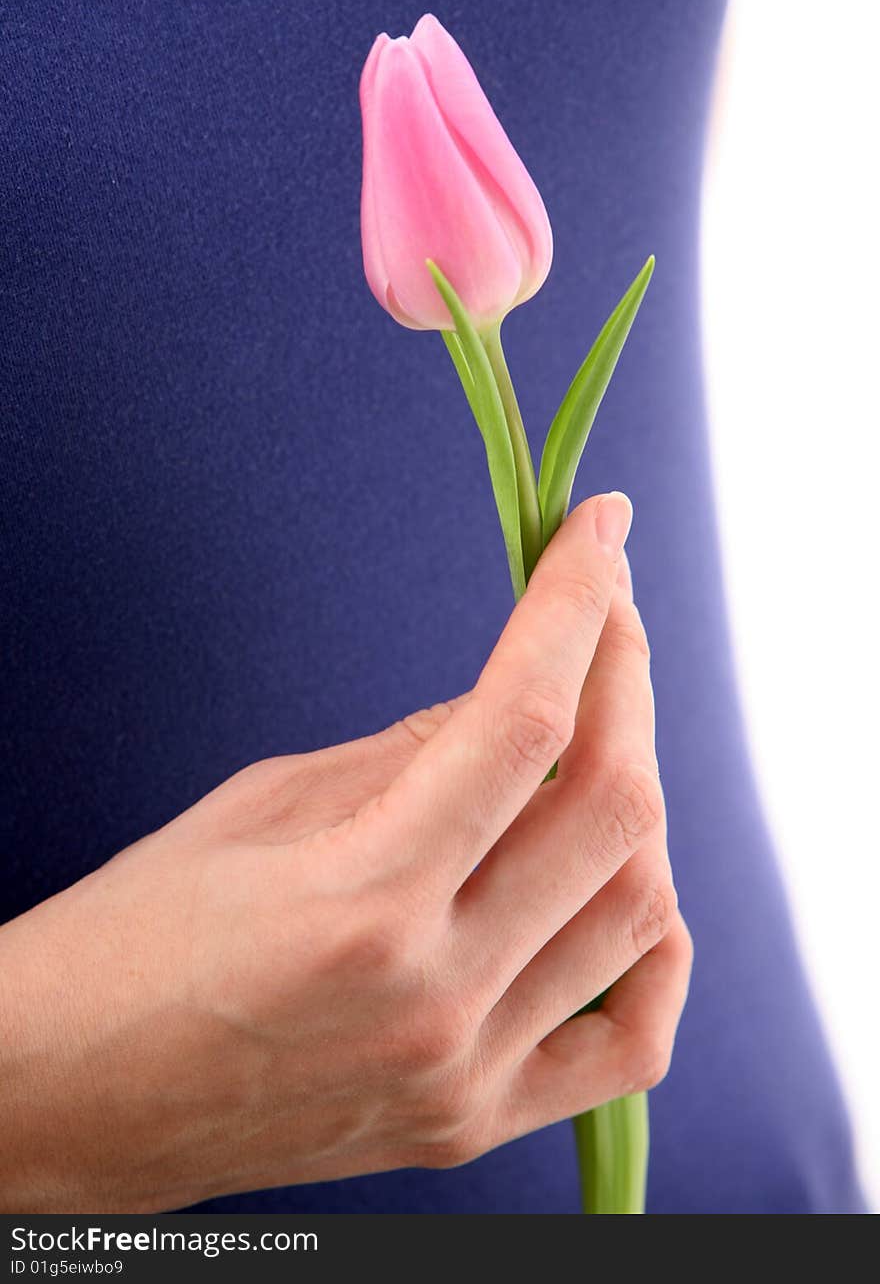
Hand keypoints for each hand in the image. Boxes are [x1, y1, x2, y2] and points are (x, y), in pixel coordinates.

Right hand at [0, 493, 691, 1210]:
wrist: (61, 1101)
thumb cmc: (128, 938)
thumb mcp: (257, 807)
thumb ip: (411, 753)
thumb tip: (520, 697)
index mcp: (359, 900)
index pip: (521, 720)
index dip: (575, 602)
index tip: (598, 529)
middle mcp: (433, 997)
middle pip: (612, 806)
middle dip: (624, 672)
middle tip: (607, 608)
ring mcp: (464, 1075)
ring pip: (641, 910)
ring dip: (639, 790)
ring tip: (598, 730)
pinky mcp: (473, 1125)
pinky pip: (632, 1044)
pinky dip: (656, 949)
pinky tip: (626, 887)